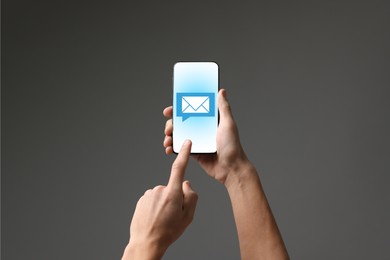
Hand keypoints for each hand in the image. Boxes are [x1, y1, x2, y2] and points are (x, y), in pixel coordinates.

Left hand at [123, 141, 197, 259]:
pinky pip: (153, 199)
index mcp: (172, 193)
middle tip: (173, 215)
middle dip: (175, 197)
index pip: (179, 168)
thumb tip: (186, 184)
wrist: (146, 242)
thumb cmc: (169, 231)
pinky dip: (155, 206)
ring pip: (162, 194)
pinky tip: (154, 217)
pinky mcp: (142, 199)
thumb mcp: (188, 216)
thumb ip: (192, 196)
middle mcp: (159, 190)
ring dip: (164, 203)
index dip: (184, 154)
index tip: (187, 143)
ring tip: (162, 218)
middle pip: (173, 188)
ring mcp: (149, 194)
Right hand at [163, 89, 250, 184]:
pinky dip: (172, 148)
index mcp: (209, 121)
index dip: (179, 109)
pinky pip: (180, 148)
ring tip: (167, 139)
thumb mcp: (228, 124)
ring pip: (179, 135)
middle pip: (182, 123)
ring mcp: (198, 141)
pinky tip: (169, 149)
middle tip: (169, 129)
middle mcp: (203, 130)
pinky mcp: (195, 153)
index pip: (191, 111)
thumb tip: (221, 91)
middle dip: (171, 124)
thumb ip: (223, 107)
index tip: (169, 110)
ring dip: (170, 136)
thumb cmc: (233, 146)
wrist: (231, 168)